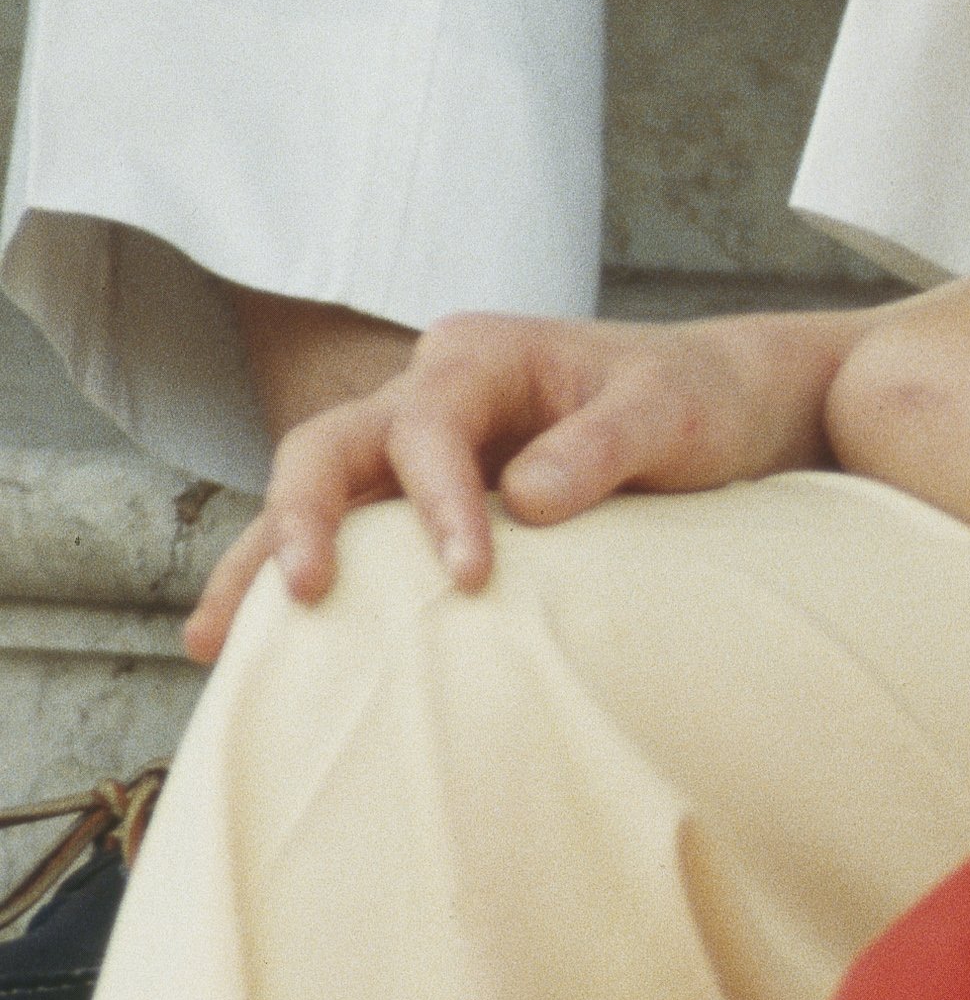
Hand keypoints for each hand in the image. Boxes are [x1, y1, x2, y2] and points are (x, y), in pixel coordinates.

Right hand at [186, 305, 850, 660]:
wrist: (723, 406)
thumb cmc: (699, 402)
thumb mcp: (673, 413)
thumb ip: (604, 448)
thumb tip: (525, 503)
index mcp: (483, 357)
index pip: (428, 424)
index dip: (437, 498)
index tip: (471, 575)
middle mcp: (433, 393)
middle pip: (329, 445)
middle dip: (300, 518)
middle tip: (303, 593)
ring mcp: (420, 448)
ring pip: (316, 495)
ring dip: (264, 561)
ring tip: (216, 642)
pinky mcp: (426, 499)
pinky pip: (351, 536)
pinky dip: (304, 578)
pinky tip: (259, 643)